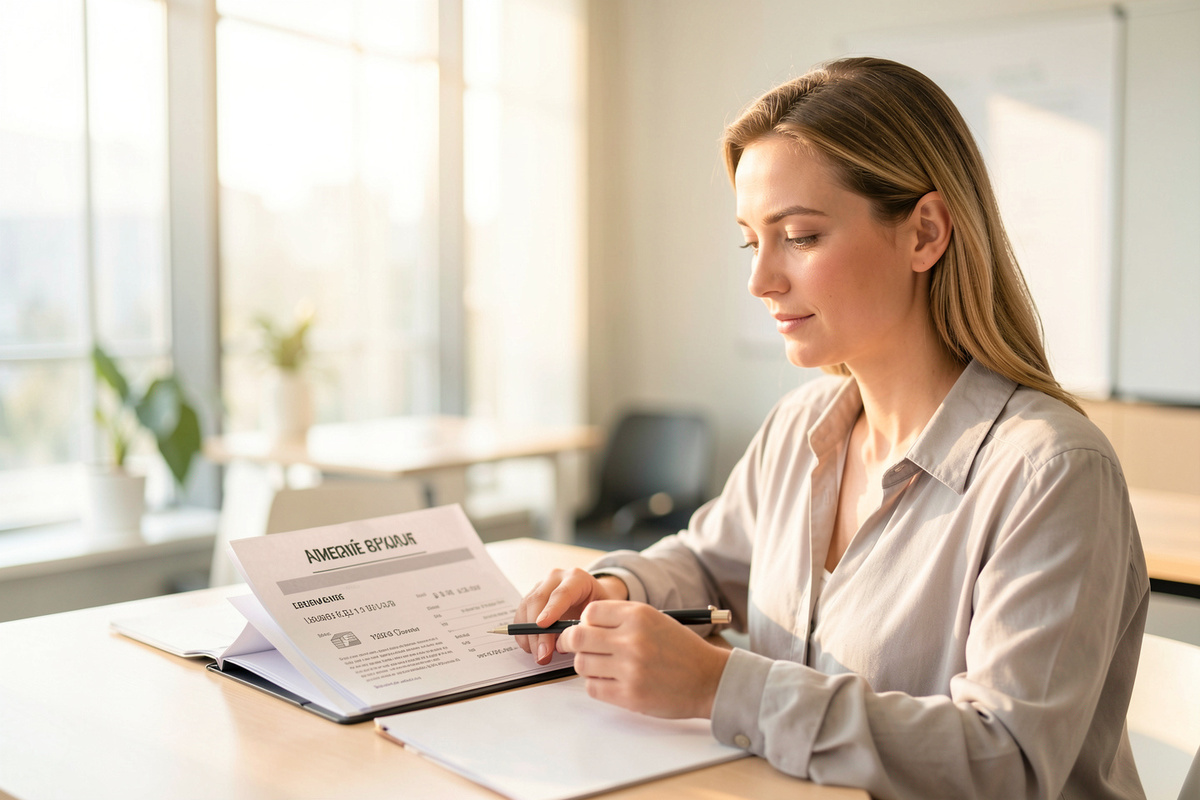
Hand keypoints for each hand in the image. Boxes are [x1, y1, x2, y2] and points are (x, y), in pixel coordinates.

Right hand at [513, 568, 628, 664]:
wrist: (594, 597)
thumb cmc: (600, 607)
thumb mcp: (604, 613)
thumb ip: (591, 624)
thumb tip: (573, 643)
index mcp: (576, 578)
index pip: (562, 592)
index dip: (551, 610)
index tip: (542, 626)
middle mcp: (556, 579)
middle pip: (539, 600)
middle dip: (538, 631)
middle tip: (543, 654)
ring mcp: (541, 586)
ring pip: (526, 607)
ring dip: (528, 635)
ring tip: (539, 655)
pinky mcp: (531, 597)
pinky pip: (521, 614)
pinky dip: (523, 634)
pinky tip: (532, 647)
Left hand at [556, 600, 731, 718]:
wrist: (708, 679)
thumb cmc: (681, 649)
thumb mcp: (655, 619)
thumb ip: (621, 618)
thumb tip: (582, 624)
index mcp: (639, 615)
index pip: (590, 613)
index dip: (584, 621)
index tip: (586, 629)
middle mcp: (632, 639)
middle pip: (578, 637)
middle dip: (569, 642)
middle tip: (572, 646)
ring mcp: (630, 669)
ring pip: (582, 664)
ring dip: (586, 665)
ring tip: (600, 665)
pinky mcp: (629, 695)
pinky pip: (593, 687)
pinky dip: (596, 684)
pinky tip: (610, 681)